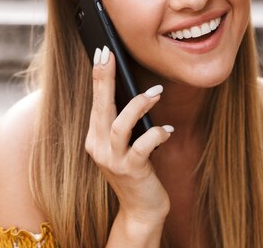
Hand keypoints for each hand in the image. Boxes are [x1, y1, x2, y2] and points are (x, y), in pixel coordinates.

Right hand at [85, 46, 173, 225]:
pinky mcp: (131, 171)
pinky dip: (156, 133)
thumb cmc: (136, 171)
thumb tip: (131, 89)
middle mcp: (98, 147)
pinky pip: (142, 147)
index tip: (101, 52)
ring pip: (119, 125)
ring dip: (138, 105)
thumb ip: (122, 122)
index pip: (95, 101)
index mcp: (95, 137)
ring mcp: (113, 160)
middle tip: (110, 55)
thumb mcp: (124, 145)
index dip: (98, 76)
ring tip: (157, 92)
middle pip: (100, 107)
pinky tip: (167, 128)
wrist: (141, 210)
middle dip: (104, 79)